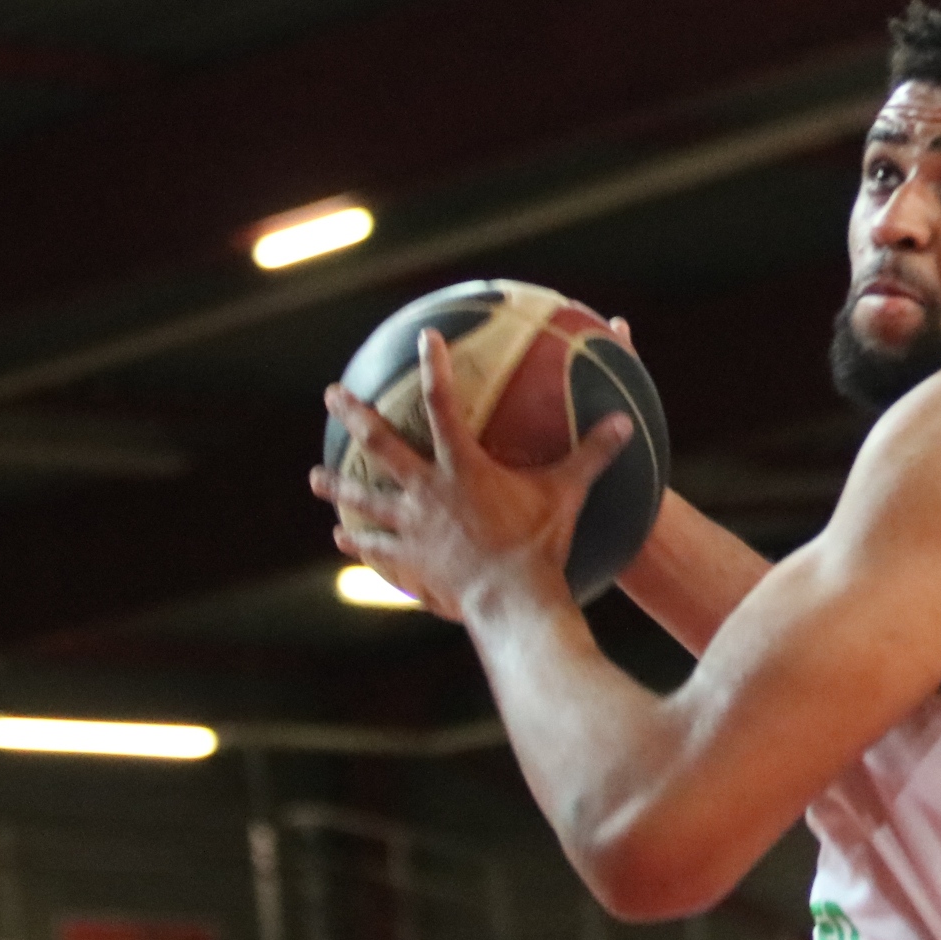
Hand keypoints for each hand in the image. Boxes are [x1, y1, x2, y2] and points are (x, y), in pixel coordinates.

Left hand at [308, 327, 633, 621]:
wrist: (511, 601)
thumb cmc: (539, 544)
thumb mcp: (568, 494)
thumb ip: (593, 454)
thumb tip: (625, 421)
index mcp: (461, 467)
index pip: (443, 404)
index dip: (435, 367)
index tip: (424, 338)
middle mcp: (427, 492)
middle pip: (380, 445)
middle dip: (355, 416)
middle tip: (332, 395)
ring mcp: (413, 528)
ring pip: (364, 500)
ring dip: (337, 485)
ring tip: (315, 476)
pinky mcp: (410, 562)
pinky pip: (378, 549)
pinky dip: (359, 543)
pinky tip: (341, 539)